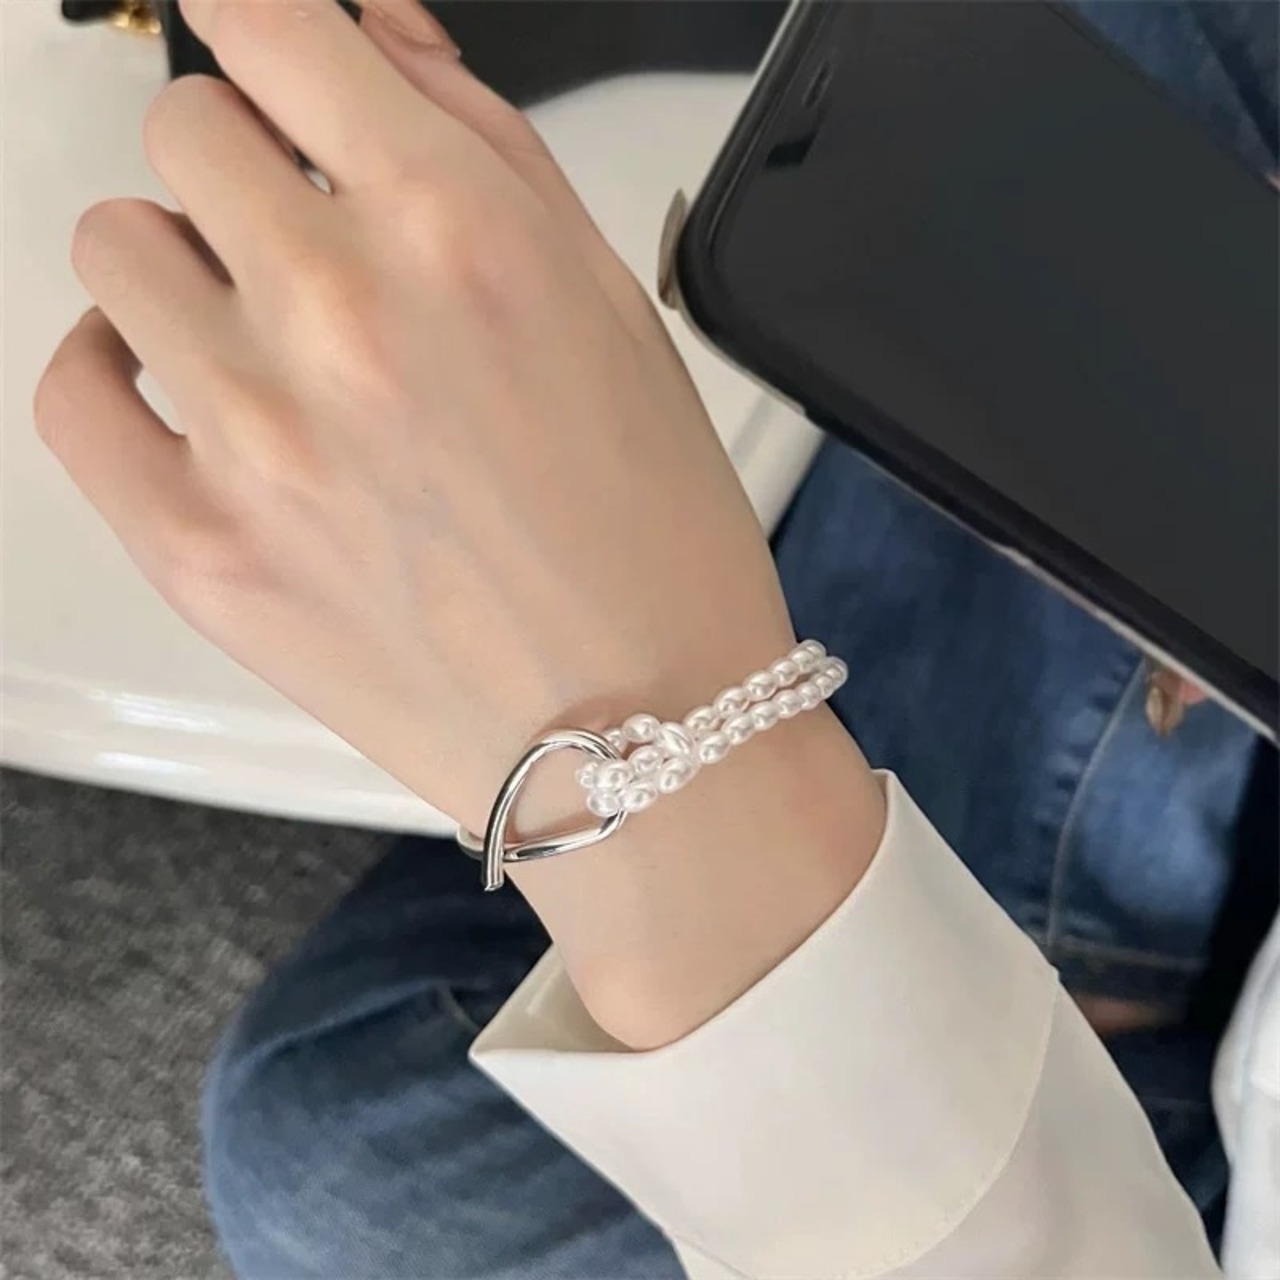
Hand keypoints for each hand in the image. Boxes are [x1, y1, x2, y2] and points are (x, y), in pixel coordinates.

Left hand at [35, 0, 795, 832]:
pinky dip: (111, 368)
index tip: (259, 44)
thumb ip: (483, 147)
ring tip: (272, 345)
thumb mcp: (611, 307)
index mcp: (459, 233)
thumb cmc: (654, 540)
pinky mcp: (197, 545)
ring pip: (117, 248)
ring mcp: (253, 434)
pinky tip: (181, 389)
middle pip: (184, 131)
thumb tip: (374, 40)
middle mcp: (342, 314)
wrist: (642, 725)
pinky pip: (69, 388)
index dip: (260, 22)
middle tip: (312, 245)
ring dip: (189, 269)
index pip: (271, 23)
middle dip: (249, 170)